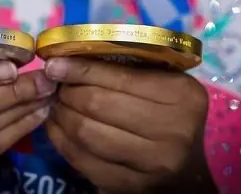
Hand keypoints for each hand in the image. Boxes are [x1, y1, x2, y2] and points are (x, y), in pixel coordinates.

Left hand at [44, 58, 215, 193]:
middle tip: (58, 87)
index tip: (54, 64)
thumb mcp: (162, 84)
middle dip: (67, 92)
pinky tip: (58, 128)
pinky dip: (61, 141)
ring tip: (57, 106)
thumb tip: (67, 59)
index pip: (119, 76)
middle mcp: (173, 129)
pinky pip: (82, 159)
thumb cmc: (169, 116)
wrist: (186, 172)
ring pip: (86, 132)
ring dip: (61, 116)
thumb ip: (126, 68)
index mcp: (181, 94)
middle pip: (97, 104)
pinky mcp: (130, 186)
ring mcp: (152, 162)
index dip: (80, 69)